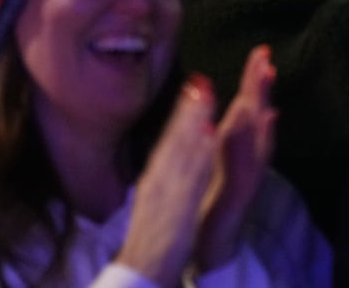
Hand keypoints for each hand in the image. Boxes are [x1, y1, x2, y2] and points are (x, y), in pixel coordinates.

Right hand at [114, 77, 217, 287]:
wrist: (139, 274)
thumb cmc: (150, 244)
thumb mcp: (152, 206)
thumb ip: (161, 184)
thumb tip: (166, 165)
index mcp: (154, 181)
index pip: (168, 143)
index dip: (180, 116)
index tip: (192, 90)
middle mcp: (158, 182)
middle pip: (174, 141)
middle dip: (189, 111)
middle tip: (201, 80)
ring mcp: (167, 195)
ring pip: (183, 153)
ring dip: (194, 123)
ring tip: (207, 97)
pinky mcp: (178, 210)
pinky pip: (191, 179)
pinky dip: (200, 156)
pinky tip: (209, 137)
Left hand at [196, 46, 277, 269]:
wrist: (217, 236)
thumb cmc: (217, 196)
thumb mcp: (224, 161)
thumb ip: (240, 136)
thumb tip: (260, 110)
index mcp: (237, 143)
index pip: (246, 105)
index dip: (254, 79)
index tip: (260, 52)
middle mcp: (247, 153)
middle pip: (255, 112)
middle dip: (260, 84)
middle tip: (266, 56)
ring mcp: (249, 169)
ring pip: (257, 132)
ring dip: (261, 104)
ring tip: (266, 78)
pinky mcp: (245, 185)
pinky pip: (252, 159)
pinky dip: (257, 140)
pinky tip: (263, 120)